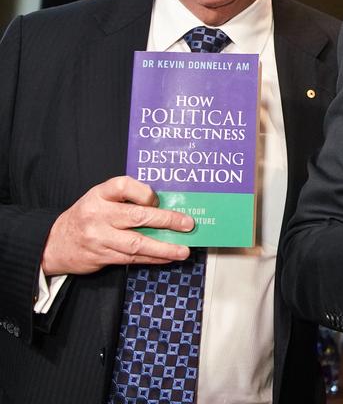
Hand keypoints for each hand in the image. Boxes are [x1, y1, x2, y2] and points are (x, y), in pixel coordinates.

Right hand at [40, 176, 194, 275]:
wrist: (54, 243)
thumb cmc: (86, 216)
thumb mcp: (99, 198)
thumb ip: (125, 198)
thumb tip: (164, 204)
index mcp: (99, 194)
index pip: (123, 185)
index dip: (144, 192)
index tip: (157, 199)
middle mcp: (98, 214)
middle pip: (137, 216)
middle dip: (167, 220)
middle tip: (187, 224)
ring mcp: (99, 237)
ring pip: (137, 243)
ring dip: (164, 248)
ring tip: (183, 250)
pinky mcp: (102, 256)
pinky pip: (132, 258)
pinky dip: (152, 258)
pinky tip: (166, 257)